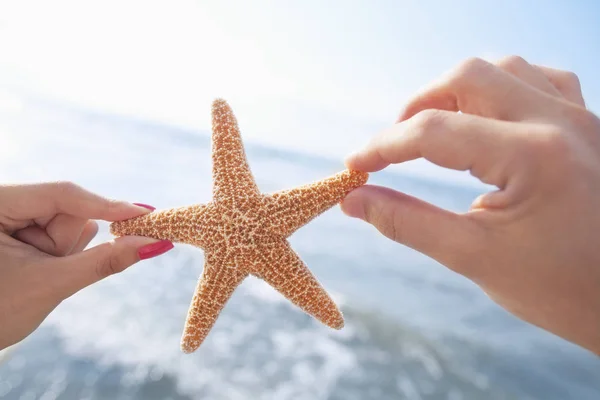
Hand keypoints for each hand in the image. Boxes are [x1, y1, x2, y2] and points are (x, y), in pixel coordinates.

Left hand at [0, 182, 173, 349]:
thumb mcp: (52, 284)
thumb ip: (105, 261)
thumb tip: (154, 244)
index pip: (62, 194)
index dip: (105, 206)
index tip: (144, 214)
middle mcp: (5, 202)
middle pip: (66, 210)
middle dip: (66, 244)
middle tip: (46, 271)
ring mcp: (12, 215)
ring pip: (66, 222)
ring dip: (63, 251)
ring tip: (32, 274)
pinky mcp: (20, 227)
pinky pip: (59, 230)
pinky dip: (59, 252)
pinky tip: (36, 269)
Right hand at [342, 56, 599, 353]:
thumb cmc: (559, 288)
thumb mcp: (474, 258)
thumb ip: (406, 223)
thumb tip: (353, 200)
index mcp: (532, 157)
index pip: (434, 132)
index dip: (382, 147)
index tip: (353, 167)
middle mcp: (558, 122)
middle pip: (466, 78)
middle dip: (417, 108)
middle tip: (393, 148)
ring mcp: (579, 117)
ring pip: (501, 70)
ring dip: (455, 93)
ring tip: (432, 130)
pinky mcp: (586, 123)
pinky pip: (538, 79)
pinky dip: (499, 89)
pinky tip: (484, 118)